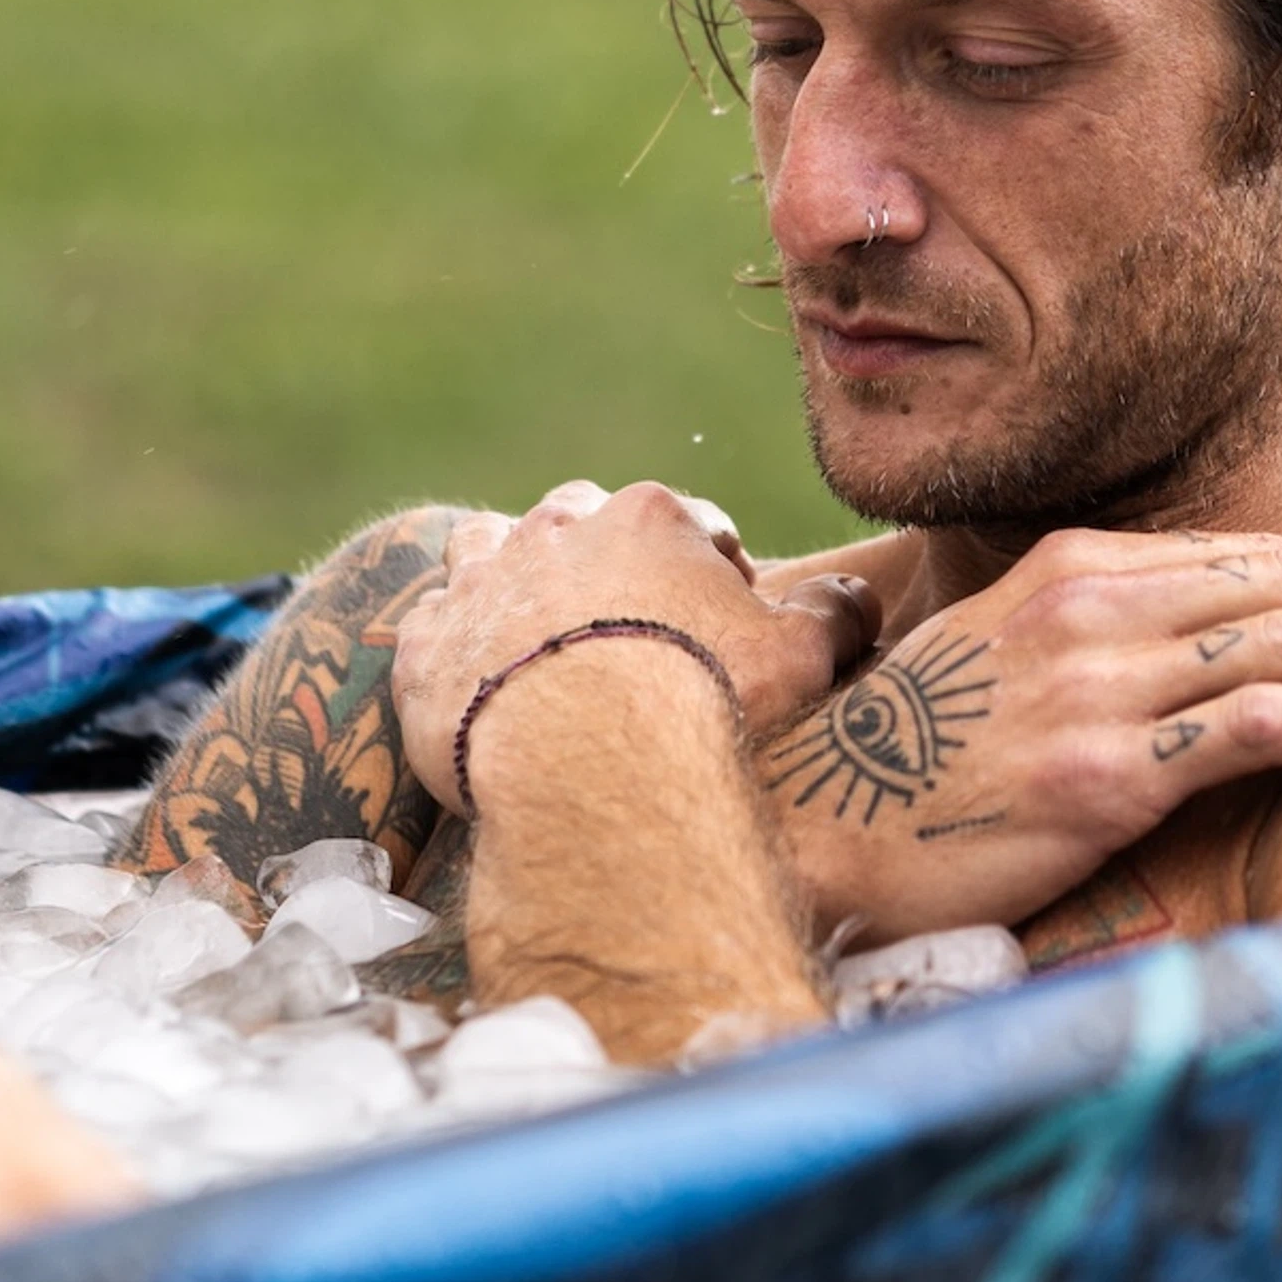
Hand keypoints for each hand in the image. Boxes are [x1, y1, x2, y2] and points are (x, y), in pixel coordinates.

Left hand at [391, 480, 879, 810]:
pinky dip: (451, 647)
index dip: (712, 576)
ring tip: (536, 639)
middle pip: (581, 523)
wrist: (592, 764)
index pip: (690, 526)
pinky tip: (476, 684)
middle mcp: (556, 528)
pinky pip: (430, 626)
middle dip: (602, 563)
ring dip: (510, 579)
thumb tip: (856, 596)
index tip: (719, 631)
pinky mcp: (425, 643)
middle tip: (624, 634)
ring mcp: (481, 580)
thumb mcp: (802, 655)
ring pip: (487, 548)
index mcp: (649, 517)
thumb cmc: (706, 701)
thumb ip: (834, 611)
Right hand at [765, 529, 1281, 942]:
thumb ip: (1094, 636)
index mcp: (1069, 569)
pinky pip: (1255, 723)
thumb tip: (1190, 644)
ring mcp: (1100, 685)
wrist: (819, 825)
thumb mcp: (1001, 658)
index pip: (1241, 560)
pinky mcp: (1107, 770)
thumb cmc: (913, 758)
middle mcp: (1092, 607)